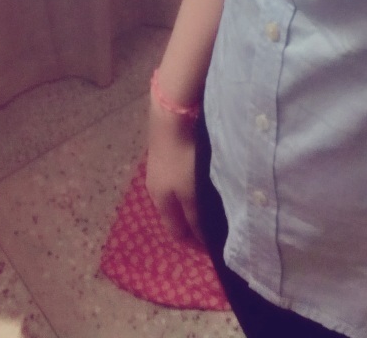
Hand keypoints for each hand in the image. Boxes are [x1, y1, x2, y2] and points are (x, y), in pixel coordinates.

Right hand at [145, 98, 201, 244]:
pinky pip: (178, 179)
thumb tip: (200, 236)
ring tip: (208, 207)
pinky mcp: (166, 153)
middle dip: (189, 224)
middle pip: (173, 214)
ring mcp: (159, 169)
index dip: (191, 242)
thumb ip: (194, 213)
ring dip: (189, 205)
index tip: (209, 249)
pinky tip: (199, 181)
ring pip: (175, 196)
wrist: (172, 117)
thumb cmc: (181, 157)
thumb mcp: (189, 190)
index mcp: (160, 201)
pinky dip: (187, 187)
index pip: (176, 231)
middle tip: (211, 229)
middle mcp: (156, 188)